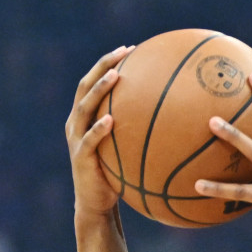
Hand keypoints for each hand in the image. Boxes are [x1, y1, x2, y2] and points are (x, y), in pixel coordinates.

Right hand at [67, 47, 131, 218]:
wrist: (96, 204)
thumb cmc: (117, 173)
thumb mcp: (127, 147)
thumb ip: (139, 128)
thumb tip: (175, 114)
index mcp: (85, 116)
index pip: (93, 82)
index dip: (108, 62)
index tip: (129, 48)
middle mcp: (76, 123)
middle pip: (85, 86)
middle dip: (102, 66)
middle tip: (122, 53)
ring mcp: (76, 139)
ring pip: (84, 108)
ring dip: (99, 90)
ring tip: (115, 76)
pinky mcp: (81, 158)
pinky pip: (90, 140)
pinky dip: (99, 129)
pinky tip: (111, 120)